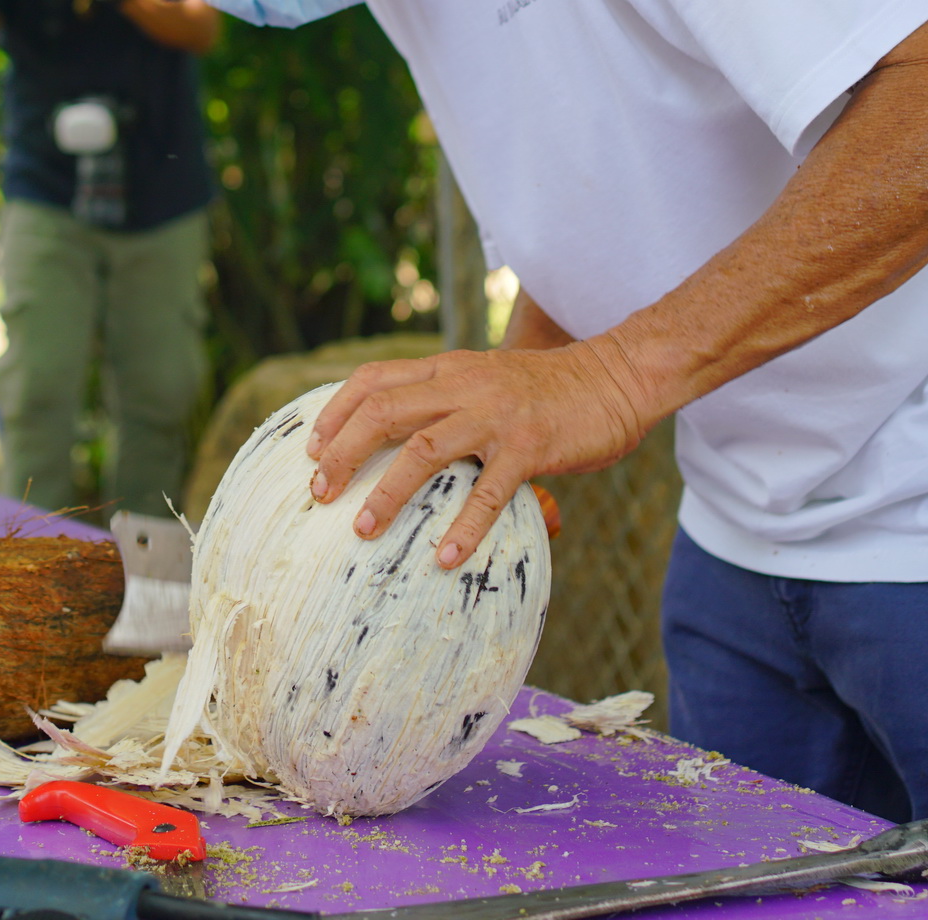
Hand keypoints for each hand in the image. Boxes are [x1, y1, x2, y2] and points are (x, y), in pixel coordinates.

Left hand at [305, 343, 656, 569]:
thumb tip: (408, 452)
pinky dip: (463, 527)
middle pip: (382, 411)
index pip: (373, 379)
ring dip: (387, 493)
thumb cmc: (550, 389)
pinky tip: (445, 558)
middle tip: (319, 493)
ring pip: (422, 450)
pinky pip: (489, 492)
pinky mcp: (531, 446)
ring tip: (362, 529)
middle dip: (342, 454)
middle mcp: (463, 385)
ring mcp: (496, 415)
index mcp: (448, 369)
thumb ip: (450, 404)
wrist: (617, 377)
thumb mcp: (488, 382)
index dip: (334, 413)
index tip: (310, 450)